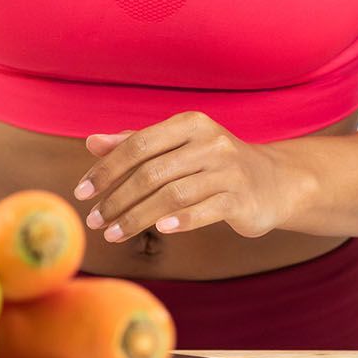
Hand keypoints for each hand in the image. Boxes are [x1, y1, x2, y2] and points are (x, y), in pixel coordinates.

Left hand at [71, 111, 294, 241]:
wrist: (275, 182)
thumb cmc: (215, 164)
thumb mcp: (179, 147)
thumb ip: (136, 143)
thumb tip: (91, 142)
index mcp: (190, 124)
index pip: (137, 144)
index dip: (106, 169)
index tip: (81, 192)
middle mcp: (210, 142)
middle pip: (151, 172)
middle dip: (116, 199)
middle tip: (93, 220)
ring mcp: (228, 170)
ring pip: (172, 195)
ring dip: (137, 217)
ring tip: (112, 234)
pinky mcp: (242, 198)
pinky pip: (204, 211)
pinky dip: (179, 221)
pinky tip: (159, 231)